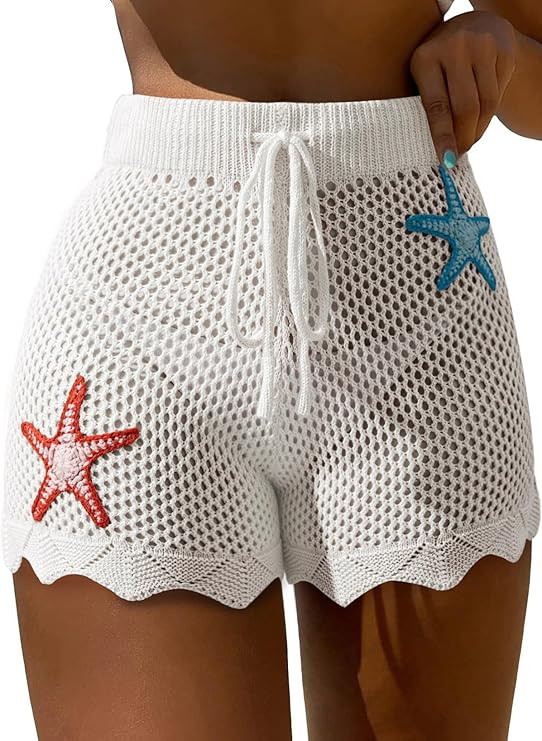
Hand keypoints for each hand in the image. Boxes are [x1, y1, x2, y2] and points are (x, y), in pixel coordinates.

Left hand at [410, 11, 516, 166]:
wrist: (470, 26)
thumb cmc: (438, 64)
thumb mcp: (424, 77)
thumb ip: (427, 106)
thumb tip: (440, 152)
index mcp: (425, 58)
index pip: (437, 107)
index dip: (443, 137)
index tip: (447, 161)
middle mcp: (454, 48)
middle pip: (466, 108)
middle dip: (464, 137)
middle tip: (459, 153)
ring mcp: (482, 47)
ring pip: (486, 104)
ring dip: (478, 130)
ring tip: (468, 139)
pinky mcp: (504, 52)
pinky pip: (498, 95)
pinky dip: (488, 114)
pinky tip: (479, 117)